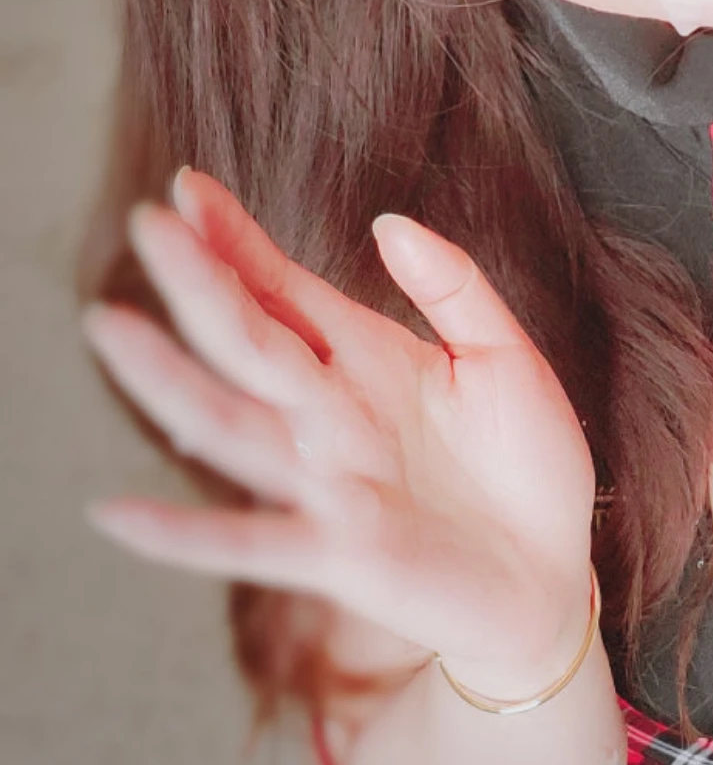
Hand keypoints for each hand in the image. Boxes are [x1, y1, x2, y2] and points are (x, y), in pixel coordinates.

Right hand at [81, 171, 597, 681]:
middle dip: (200, 283)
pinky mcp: (335, 555)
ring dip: (167, 380)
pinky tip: (115, 512)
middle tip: (146, 223)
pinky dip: (181, 534)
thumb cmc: (528, 467)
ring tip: (109, 328)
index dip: (236, 239)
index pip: (282, 289)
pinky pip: (247, 543)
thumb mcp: (507, 359)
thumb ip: (454, 288)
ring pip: (230, 425)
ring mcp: (324, 484)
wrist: (551, 577)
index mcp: (366, 360)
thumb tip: (388, 222)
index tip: (187, 187)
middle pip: (248, 340)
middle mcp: (329, 416)